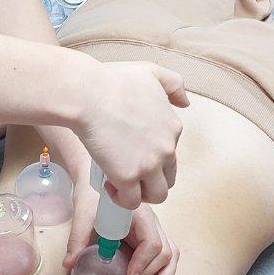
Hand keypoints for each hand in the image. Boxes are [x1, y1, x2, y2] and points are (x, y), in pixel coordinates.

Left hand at [63, 185, 178, 274]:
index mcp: (140, 214)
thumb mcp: (83, 216)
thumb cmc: (91, 196)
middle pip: (165, 252)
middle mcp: (151, 222)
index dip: (142, 265)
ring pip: (170, 255)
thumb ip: (78, 239)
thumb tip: (69, 264)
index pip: (152, 243)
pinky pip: (163, 256)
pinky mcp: (148, 237)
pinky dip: (161, 273)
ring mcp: (152, 229)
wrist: (94, 183)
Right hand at [77, 60, 188, 207]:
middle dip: (150, 180)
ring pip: (156, 195)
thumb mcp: (150, 72)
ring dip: (140, 194)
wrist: (88, 95)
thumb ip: (173, 84)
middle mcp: (167, 149)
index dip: (151, 157)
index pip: (170, 154)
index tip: (130, 151)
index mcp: (173, 127)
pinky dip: (121, 198)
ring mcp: (149, 165)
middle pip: (168, 179)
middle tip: (126, 171)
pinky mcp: (129, 177)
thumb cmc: (112, 81)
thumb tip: (185, 103)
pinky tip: (109, 184)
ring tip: (119, 183)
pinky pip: (132, 202)